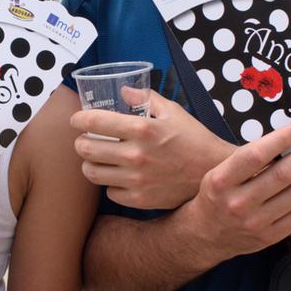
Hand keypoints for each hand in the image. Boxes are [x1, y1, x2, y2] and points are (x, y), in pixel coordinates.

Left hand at [71, 88, 227, 208]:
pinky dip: (110, 184)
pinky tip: (118, 176)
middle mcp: (136, 155)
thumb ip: (146, 99)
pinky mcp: (139, 199)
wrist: (213, 172)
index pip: (94, 122)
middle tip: (86, 140)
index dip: (79, 120)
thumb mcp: (173, 112)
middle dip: (81, 142)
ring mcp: (136, 179)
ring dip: (90, 164)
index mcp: (142, 129)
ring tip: (97, 159)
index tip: (77, 121)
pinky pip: (109, 192)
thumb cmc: (194, 139)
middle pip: (86, 149)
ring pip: (92, 173)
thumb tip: (123, 91)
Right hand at [187, 125, 290, 260]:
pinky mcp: (268, 237)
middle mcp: (237, 203)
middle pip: (282, 174)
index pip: (255, 155)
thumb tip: (285, 142)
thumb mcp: (219, 174)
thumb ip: (247, 160)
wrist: (205, 235)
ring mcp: (254, 223)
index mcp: (221, 181)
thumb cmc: (216, 196)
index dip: (280, 140)